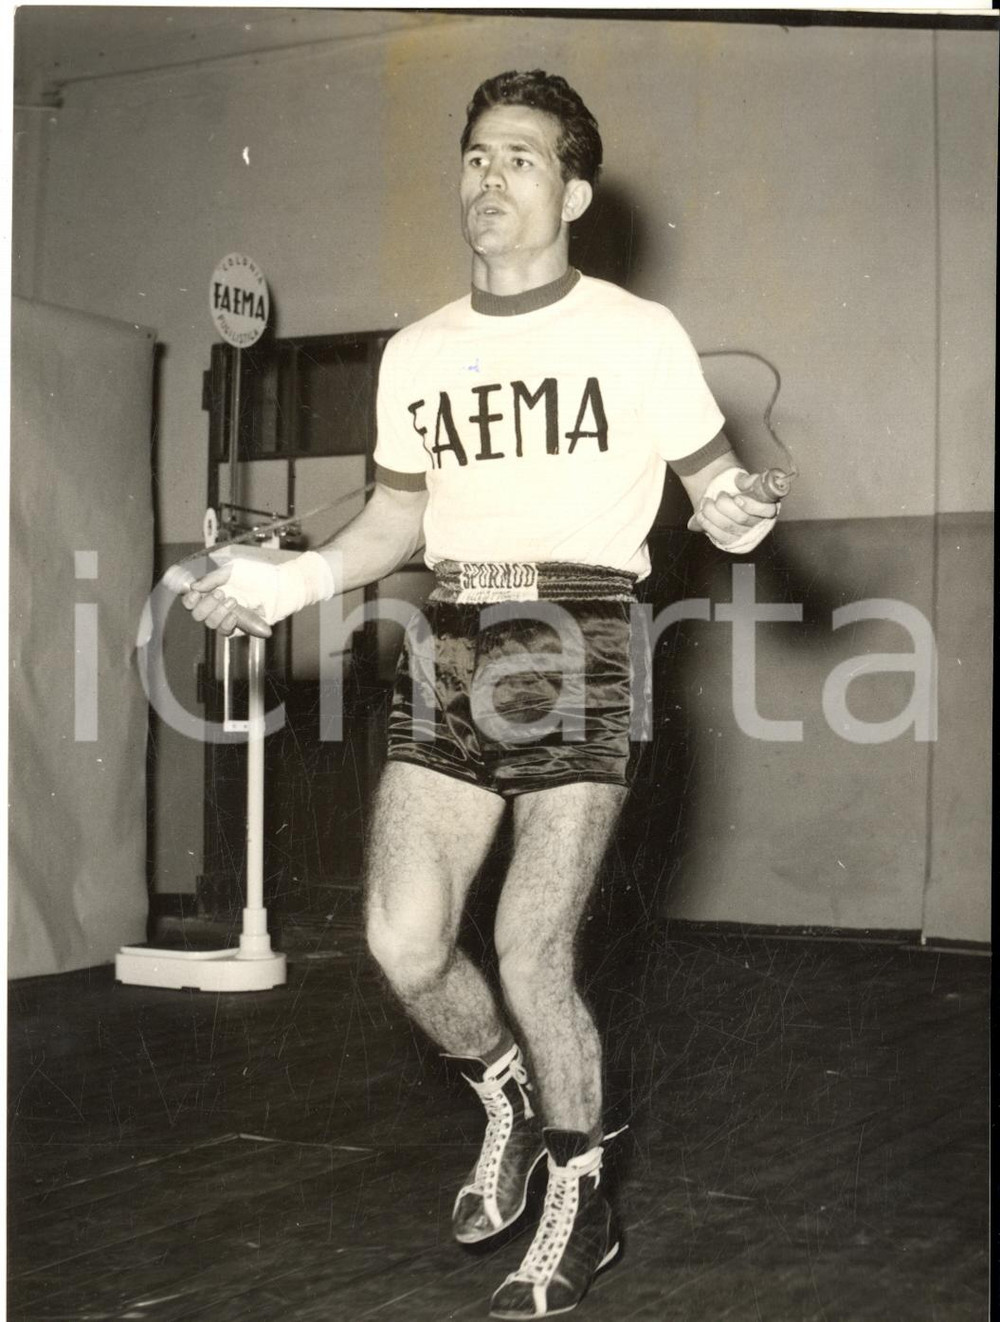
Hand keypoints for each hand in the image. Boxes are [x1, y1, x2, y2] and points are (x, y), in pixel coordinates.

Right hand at [171, 548, 334, 636]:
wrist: (281, 586)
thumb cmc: (259, 575)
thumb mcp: (233, 570)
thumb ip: (213, 578)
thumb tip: (194, 586)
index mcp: (213, 590)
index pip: (192, 599)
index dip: (189, 599)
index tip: (194, 593)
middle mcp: (218, 605)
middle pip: (197, 614)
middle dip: (206, 604)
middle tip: (221, 593)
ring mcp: (228, 617)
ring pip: (209, 623)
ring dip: (218, 612)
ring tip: (234, 600)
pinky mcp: (240, 628)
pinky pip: (225, 632)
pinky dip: (226, 623)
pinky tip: (234, 615)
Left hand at [687, 470, 778, 551]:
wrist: (721, 498)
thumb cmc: (735, 488)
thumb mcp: (743, 480)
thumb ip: (747, 480)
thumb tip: (747, 482)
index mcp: (769, 507)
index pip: (768, 511)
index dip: (751, 505)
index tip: (737, 498)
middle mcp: (759, 524)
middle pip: (742, 518)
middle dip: (724, 504)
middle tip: (718, 494)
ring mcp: (745, 535)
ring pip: (727, 526)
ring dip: (712, 512)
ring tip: (706, 501)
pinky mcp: (731, 542)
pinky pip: (718, 535)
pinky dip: (707, 523)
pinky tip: (701, 514)